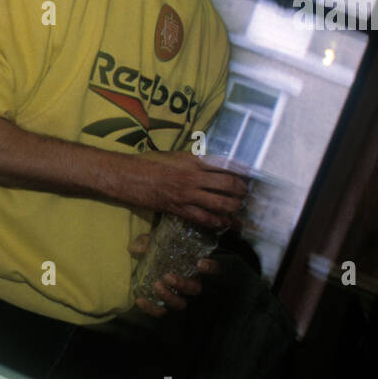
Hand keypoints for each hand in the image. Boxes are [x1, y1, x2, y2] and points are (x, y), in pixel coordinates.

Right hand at [119, 151, 247, 229]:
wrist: (128, 176)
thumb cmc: (149, 163)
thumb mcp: (175, 155)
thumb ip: (195, 160)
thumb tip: (214, 164)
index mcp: (194, 160)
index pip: (226, 165)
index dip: (241, 171)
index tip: (249, 175)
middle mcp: (193, 177)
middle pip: (229, 184)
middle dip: (242, 191)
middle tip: (245, 194)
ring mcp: (187, 194)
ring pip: (220, 203)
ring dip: (233, 207)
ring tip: (237, 208)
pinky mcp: (178, 208)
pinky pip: (204, 218)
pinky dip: (217, 222)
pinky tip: (223, 223)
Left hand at [127, 232, 220, 317]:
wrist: (146, 263)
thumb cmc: (157, 249)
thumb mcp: (153, 241)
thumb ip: (147, 242)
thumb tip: (141, 248)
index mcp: (196, 266)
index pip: (216, 269)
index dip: (212, 268)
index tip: (200, 263)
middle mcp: (192, 283)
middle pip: (196, 290)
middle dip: (183, 285)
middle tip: (168, 277)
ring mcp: (179, 296)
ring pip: (181, 304)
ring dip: (169, 297)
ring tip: (156, 286)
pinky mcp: (164, 305)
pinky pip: (161, 312)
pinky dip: (150, 308)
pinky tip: (140, 300)